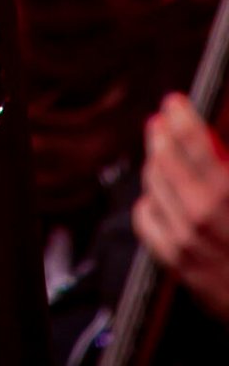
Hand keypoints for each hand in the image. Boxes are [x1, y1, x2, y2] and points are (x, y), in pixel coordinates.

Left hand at [134, 94, 228, 323]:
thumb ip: (227, 162)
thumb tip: (218, 138)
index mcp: (228, 193)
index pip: (191, 139)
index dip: (180, 114)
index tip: (175, 102)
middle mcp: (202, 215)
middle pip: (164, 158)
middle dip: (160, 135)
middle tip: (160, 122)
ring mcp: (186, 240)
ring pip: (152, 185)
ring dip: (155, 164)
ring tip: (161, 154)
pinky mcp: (177, 263)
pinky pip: (146, 219)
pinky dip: (150, 201)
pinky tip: (158, 195)